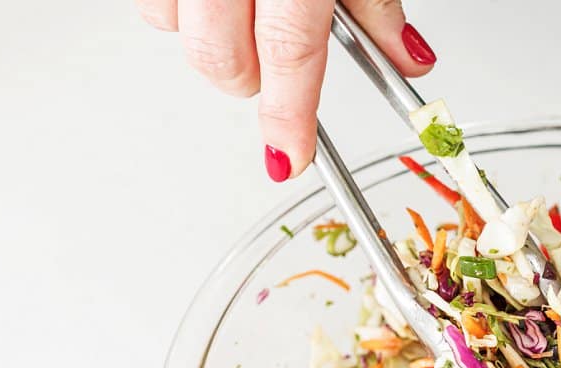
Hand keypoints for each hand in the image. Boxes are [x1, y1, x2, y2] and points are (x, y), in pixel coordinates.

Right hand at [137, 0, 436, 180]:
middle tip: (279, 61)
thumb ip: (374, 4)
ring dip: (210, 36)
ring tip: (242, 7)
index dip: (290, 116)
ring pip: (172, 28)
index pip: (289, 54)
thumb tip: (410, 60)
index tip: (292, 158)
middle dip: (250, 79)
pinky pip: (150, 0)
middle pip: (221, 59)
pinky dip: (180, 6)